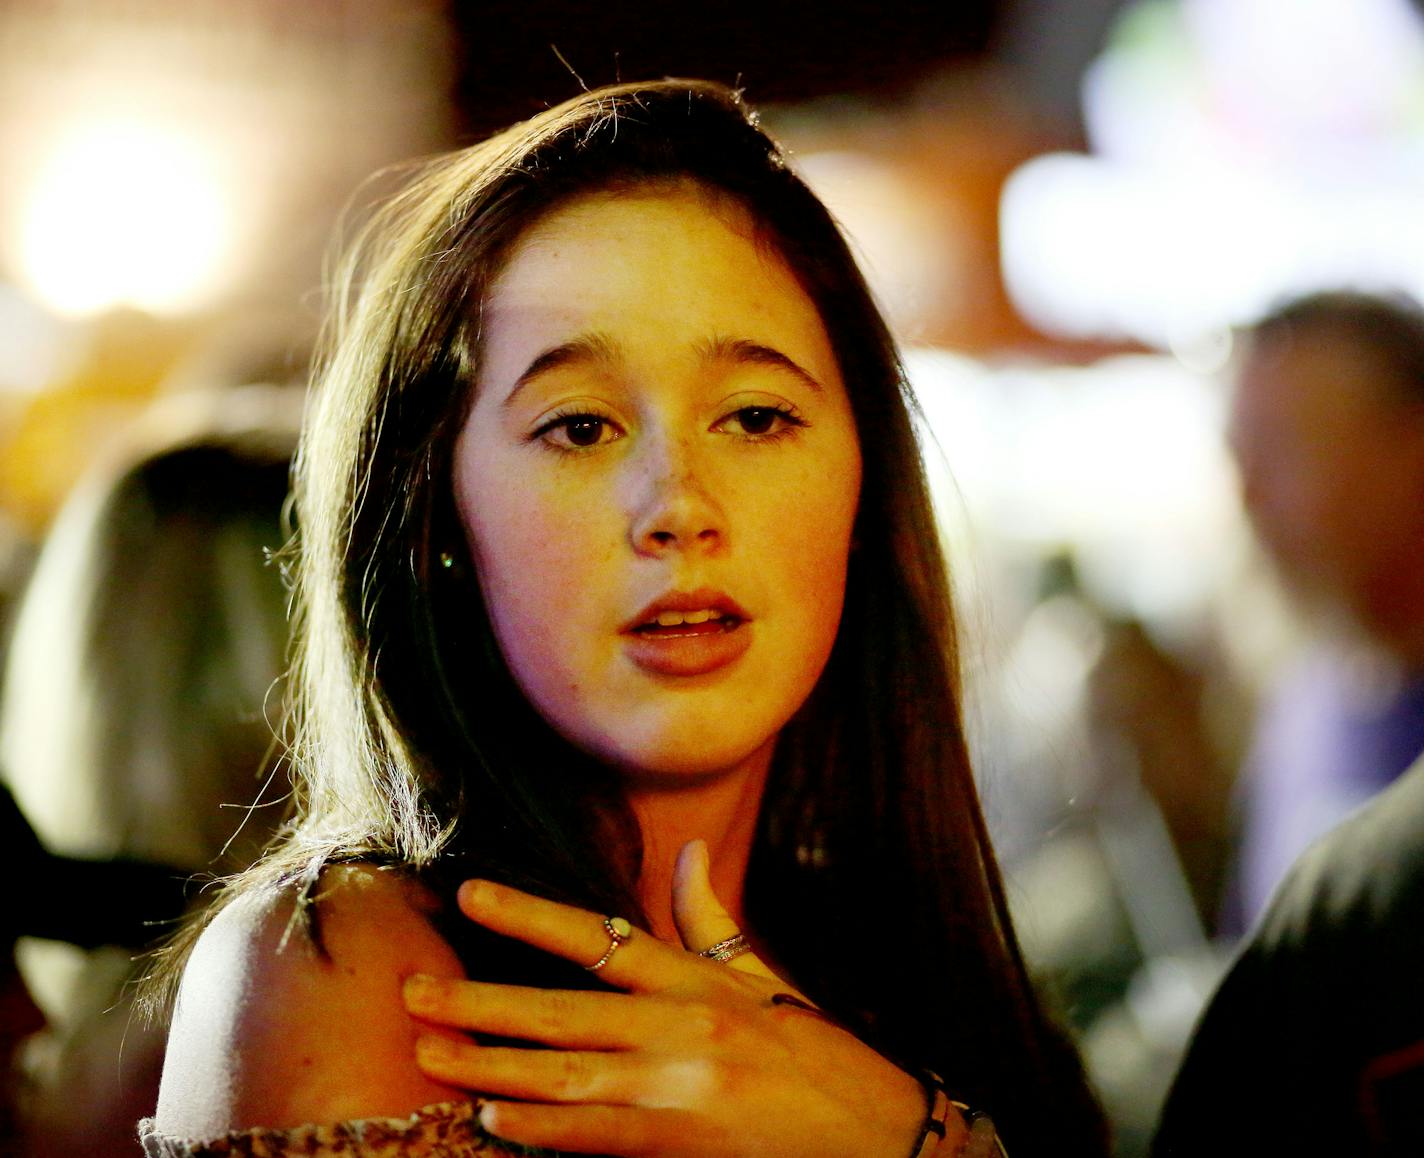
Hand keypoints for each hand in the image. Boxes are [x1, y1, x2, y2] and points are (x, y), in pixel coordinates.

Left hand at [402, 840, 955, 1156]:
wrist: (884, 1135)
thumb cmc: (821, 1055)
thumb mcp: (768, 979)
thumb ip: (715, 920)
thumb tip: (691, 851)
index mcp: (698, 981)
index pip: (599, 938)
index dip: (530, 916)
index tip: (470, 896)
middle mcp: (682, 1026)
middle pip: (561, 1010)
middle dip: (480, 1002)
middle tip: (412, 993)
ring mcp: (680, 1087)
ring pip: (565, 1074)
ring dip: (490, 1067)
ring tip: (429, 1056)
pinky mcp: (683, 1144)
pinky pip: (598, 1136)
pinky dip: (544, 1131)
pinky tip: (494, 1122)